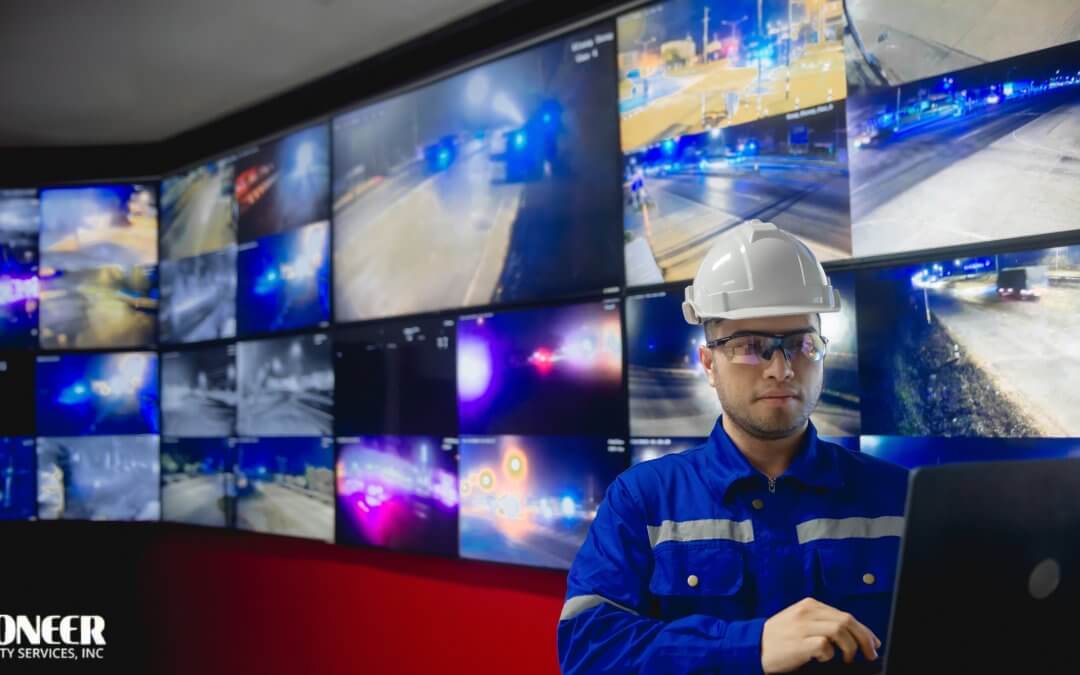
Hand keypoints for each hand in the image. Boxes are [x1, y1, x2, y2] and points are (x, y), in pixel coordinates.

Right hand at [760, 597, 880, 672]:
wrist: (753, 647)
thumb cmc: (777, 638)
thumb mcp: (798, 622)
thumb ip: (820, 622)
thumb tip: (850, 634)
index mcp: (809, 605)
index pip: (845, 614)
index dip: (864, 630)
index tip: (873, 643)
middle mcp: (807, 613)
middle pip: (847, 621)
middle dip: (864, 638)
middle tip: (870, 653)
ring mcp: (803, 627)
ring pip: (840, 631)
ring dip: (850, 648)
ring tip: (848, 659)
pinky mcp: (800, 643)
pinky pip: (825, 646)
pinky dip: (830, 655)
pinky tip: (824, 659)